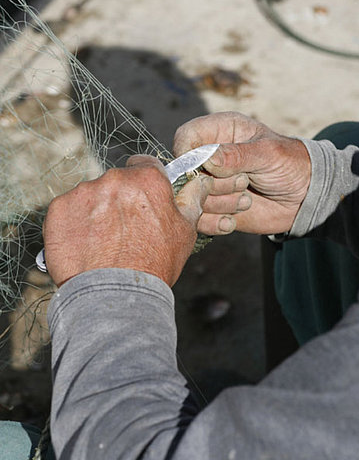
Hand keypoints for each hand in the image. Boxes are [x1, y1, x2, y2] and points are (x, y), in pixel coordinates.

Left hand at [43, 156, 211, 286]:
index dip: (145, 182)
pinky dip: (73, 223)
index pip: (145, 164)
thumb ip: (191, 200)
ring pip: (91, 195)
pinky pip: (67, 209)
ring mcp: (83, 192)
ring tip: (102, 242)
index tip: (143, 200)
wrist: (114, 295)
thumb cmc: (154, 264)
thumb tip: (199, 182)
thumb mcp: (185, 232)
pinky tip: (83, 245)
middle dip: (119, 199)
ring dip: (95, 211)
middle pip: (116, 181)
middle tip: (123, 230)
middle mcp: (113, 179)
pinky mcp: (58, 209)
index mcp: (146, 179)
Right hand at [173, 112, 310, 235]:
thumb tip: (208, 158)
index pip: (186, 136)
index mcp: (220, 130)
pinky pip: (198, 219)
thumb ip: (238, 155)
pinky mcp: (212, 208)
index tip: (202, 169)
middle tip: (243, 183)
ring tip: (245, 200)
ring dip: (218, 204)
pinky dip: (214, 222)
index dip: (187, 154)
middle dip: (212, 184)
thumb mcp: (268, 154)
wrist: (304, 196)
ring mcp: (209, 183)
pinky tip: (233, 219)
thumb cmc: (289, 164)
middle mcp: (209, 156)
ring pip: (191, 198)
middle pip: (185, 172)